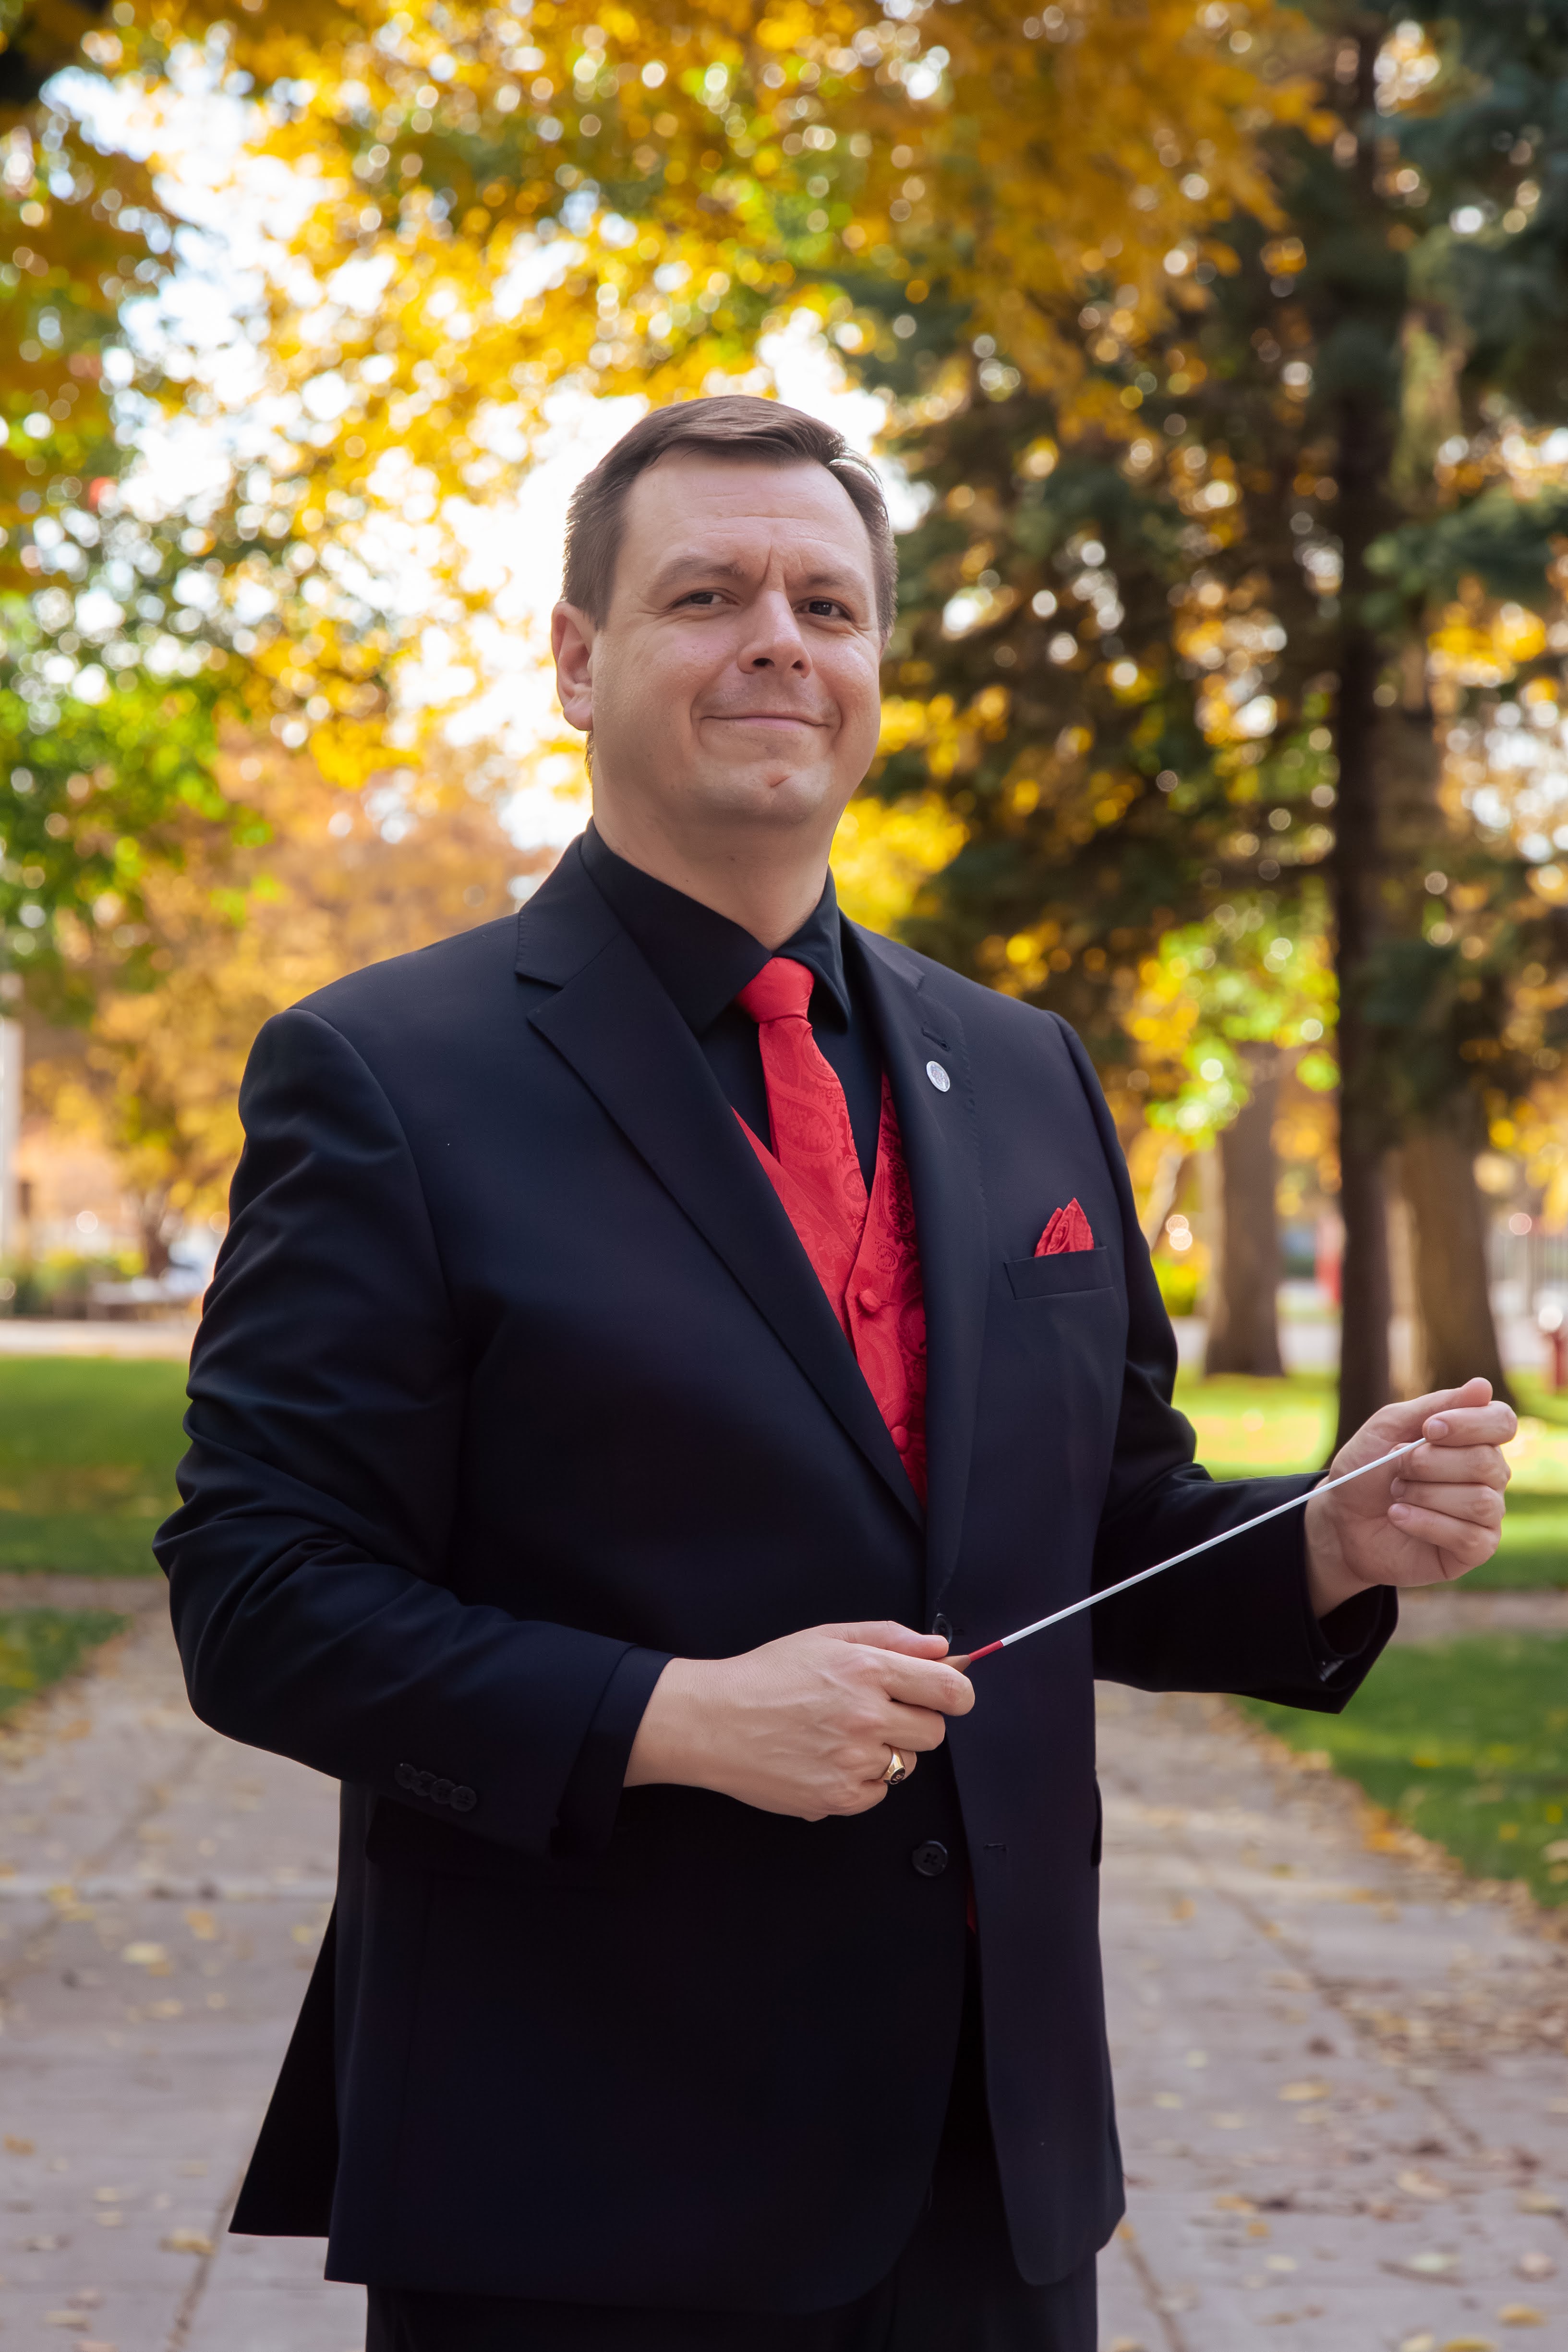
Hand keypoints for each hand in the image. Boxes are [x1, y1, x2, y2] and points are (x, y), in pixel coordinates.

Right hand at [624, 1620, 975, 1820]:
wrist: (713, 1722)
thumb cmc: (766, 1676)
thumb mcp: (827, 1639)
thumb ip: (890, 1638)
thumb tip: (941, 1650)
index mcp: (867, 1670)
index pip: (950, 1690)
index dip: (957, 1694)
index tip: (947, 1696)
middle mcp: (865, 1716)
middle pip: (935, 1732)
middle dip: (915, 1722)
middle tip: (877, 1713)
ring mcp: (852, 1761)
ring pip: (907, 1764)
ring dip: (887, 1751)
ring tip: (842, 1736)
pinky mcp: (838, 1797)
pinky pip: (879, 1792)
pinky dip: (862, 1779)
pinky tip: (829, 1759)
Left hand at [1303, 1376, 1515, 1616]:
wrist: (1341, 1520)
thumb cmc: (1367, 1470)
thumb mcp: (1388, 1428)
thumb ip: (1434, 1407)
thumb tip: (1482, 1387)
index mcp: (1473, 1438)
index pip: (1501, 1421)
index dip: (1469, 1424)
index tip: (1428, 1430)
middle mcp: (1488, 1474)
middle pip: (1486, 1461)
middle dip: (1429, 1463)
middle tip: (1398, 1468)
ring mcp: (1486, 1513)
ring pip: (1479, 1500)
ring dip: (1425, 1494)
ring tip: (1396, 1494)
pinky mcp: (1476, 1548)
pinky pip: (1469, 1535)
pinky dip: (1425, 1522)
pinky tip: (1398, 1517)